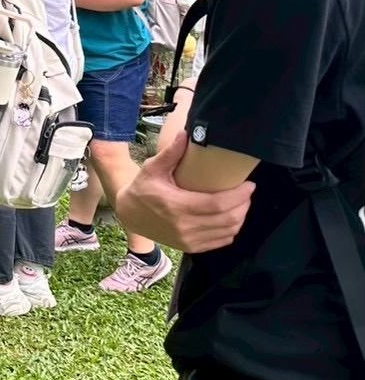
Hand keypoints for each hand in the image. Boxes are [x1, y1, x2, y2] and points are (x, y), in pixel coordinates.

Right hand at [116, 132, 253, 253]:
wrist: (129, 214)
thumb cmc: (142, 188)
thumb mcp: (152, 168)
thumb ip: (171, 153)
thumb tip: (186, 132)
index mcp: (176, 206)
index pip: (217, 204)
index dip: (238, 196)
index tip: (249, 185)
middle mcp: (184, 226)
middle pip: (227, 219)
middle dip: (244, 205)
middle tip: (247, 192)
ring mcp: (188, 240)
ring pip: (228, 231)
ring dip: (240, 217)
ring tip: (242, 203)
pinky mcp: (190, 247)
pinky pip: (221, 241)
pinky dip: (231, 230)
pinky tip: (231, 218)